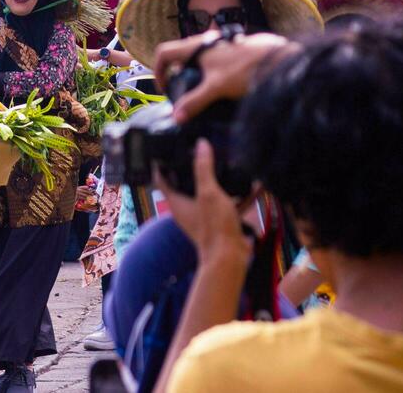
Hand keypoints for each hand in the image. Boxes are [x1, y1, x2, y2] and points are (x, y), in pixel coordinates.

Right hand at [152, 31, 290, 123]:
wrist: (277, 58)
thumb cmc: (246, 68)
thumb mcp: (216, 87)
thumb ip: (195, 101)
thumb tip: (176, 117)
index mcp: (196, 46)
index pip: (164, 52)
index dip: (158, 70)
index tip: (165, 88)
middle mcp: (206, 42)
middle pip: (180, 56)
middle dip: (177, 75)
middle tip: (182, 94)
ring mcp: (220, 45)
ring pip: (198, 59)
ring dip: (195, 74)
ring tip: (202, 94)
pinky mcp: (232, 51)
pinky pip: (213, 61)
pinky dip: (210, 74)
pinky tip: (222, 89)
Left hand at [157, 140, 251, 264]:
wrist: (230, 258)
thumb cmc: (214, 227)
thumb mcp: (209, 193)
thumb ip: (204, 169)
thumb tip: (201, 145)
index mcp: (176, 202)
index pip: (161, 179)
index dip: (161, 163)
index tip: (167, 147)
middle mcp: (184, 209)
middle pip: (181, 183)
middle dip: (188, 167)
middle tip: (196, 149)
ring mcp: (200, 215)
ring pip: (202, 192)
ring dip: (209, 179)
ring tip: (219, 160)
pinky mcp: (215, 221)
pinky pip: (219, 202)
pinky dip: (227, 192)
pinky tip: (241, 182)